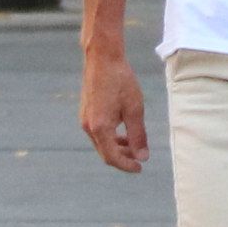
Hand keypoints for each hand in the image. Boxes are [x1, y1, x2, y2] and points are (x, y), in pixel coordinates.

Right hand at [77, 47, 150, 172]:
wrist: (102, 58)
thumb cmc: (120, 80)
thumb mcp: (134, 109)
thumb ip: (138, 135)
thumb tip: (142, 157)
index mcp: (100, 127)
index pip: (112, 157)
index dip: (126, 166)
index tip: (140, 168)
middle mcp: (88, 126)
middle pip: (105, 152)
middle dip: (123, 158)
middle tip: (140, 159)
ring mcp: (85, 119)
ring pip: (101, 143)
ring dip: (117, 148)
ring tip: (134, 146)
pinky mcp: (86, 112)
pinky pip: (98, 132)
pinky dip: (111, 137)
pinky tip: (123, 132)